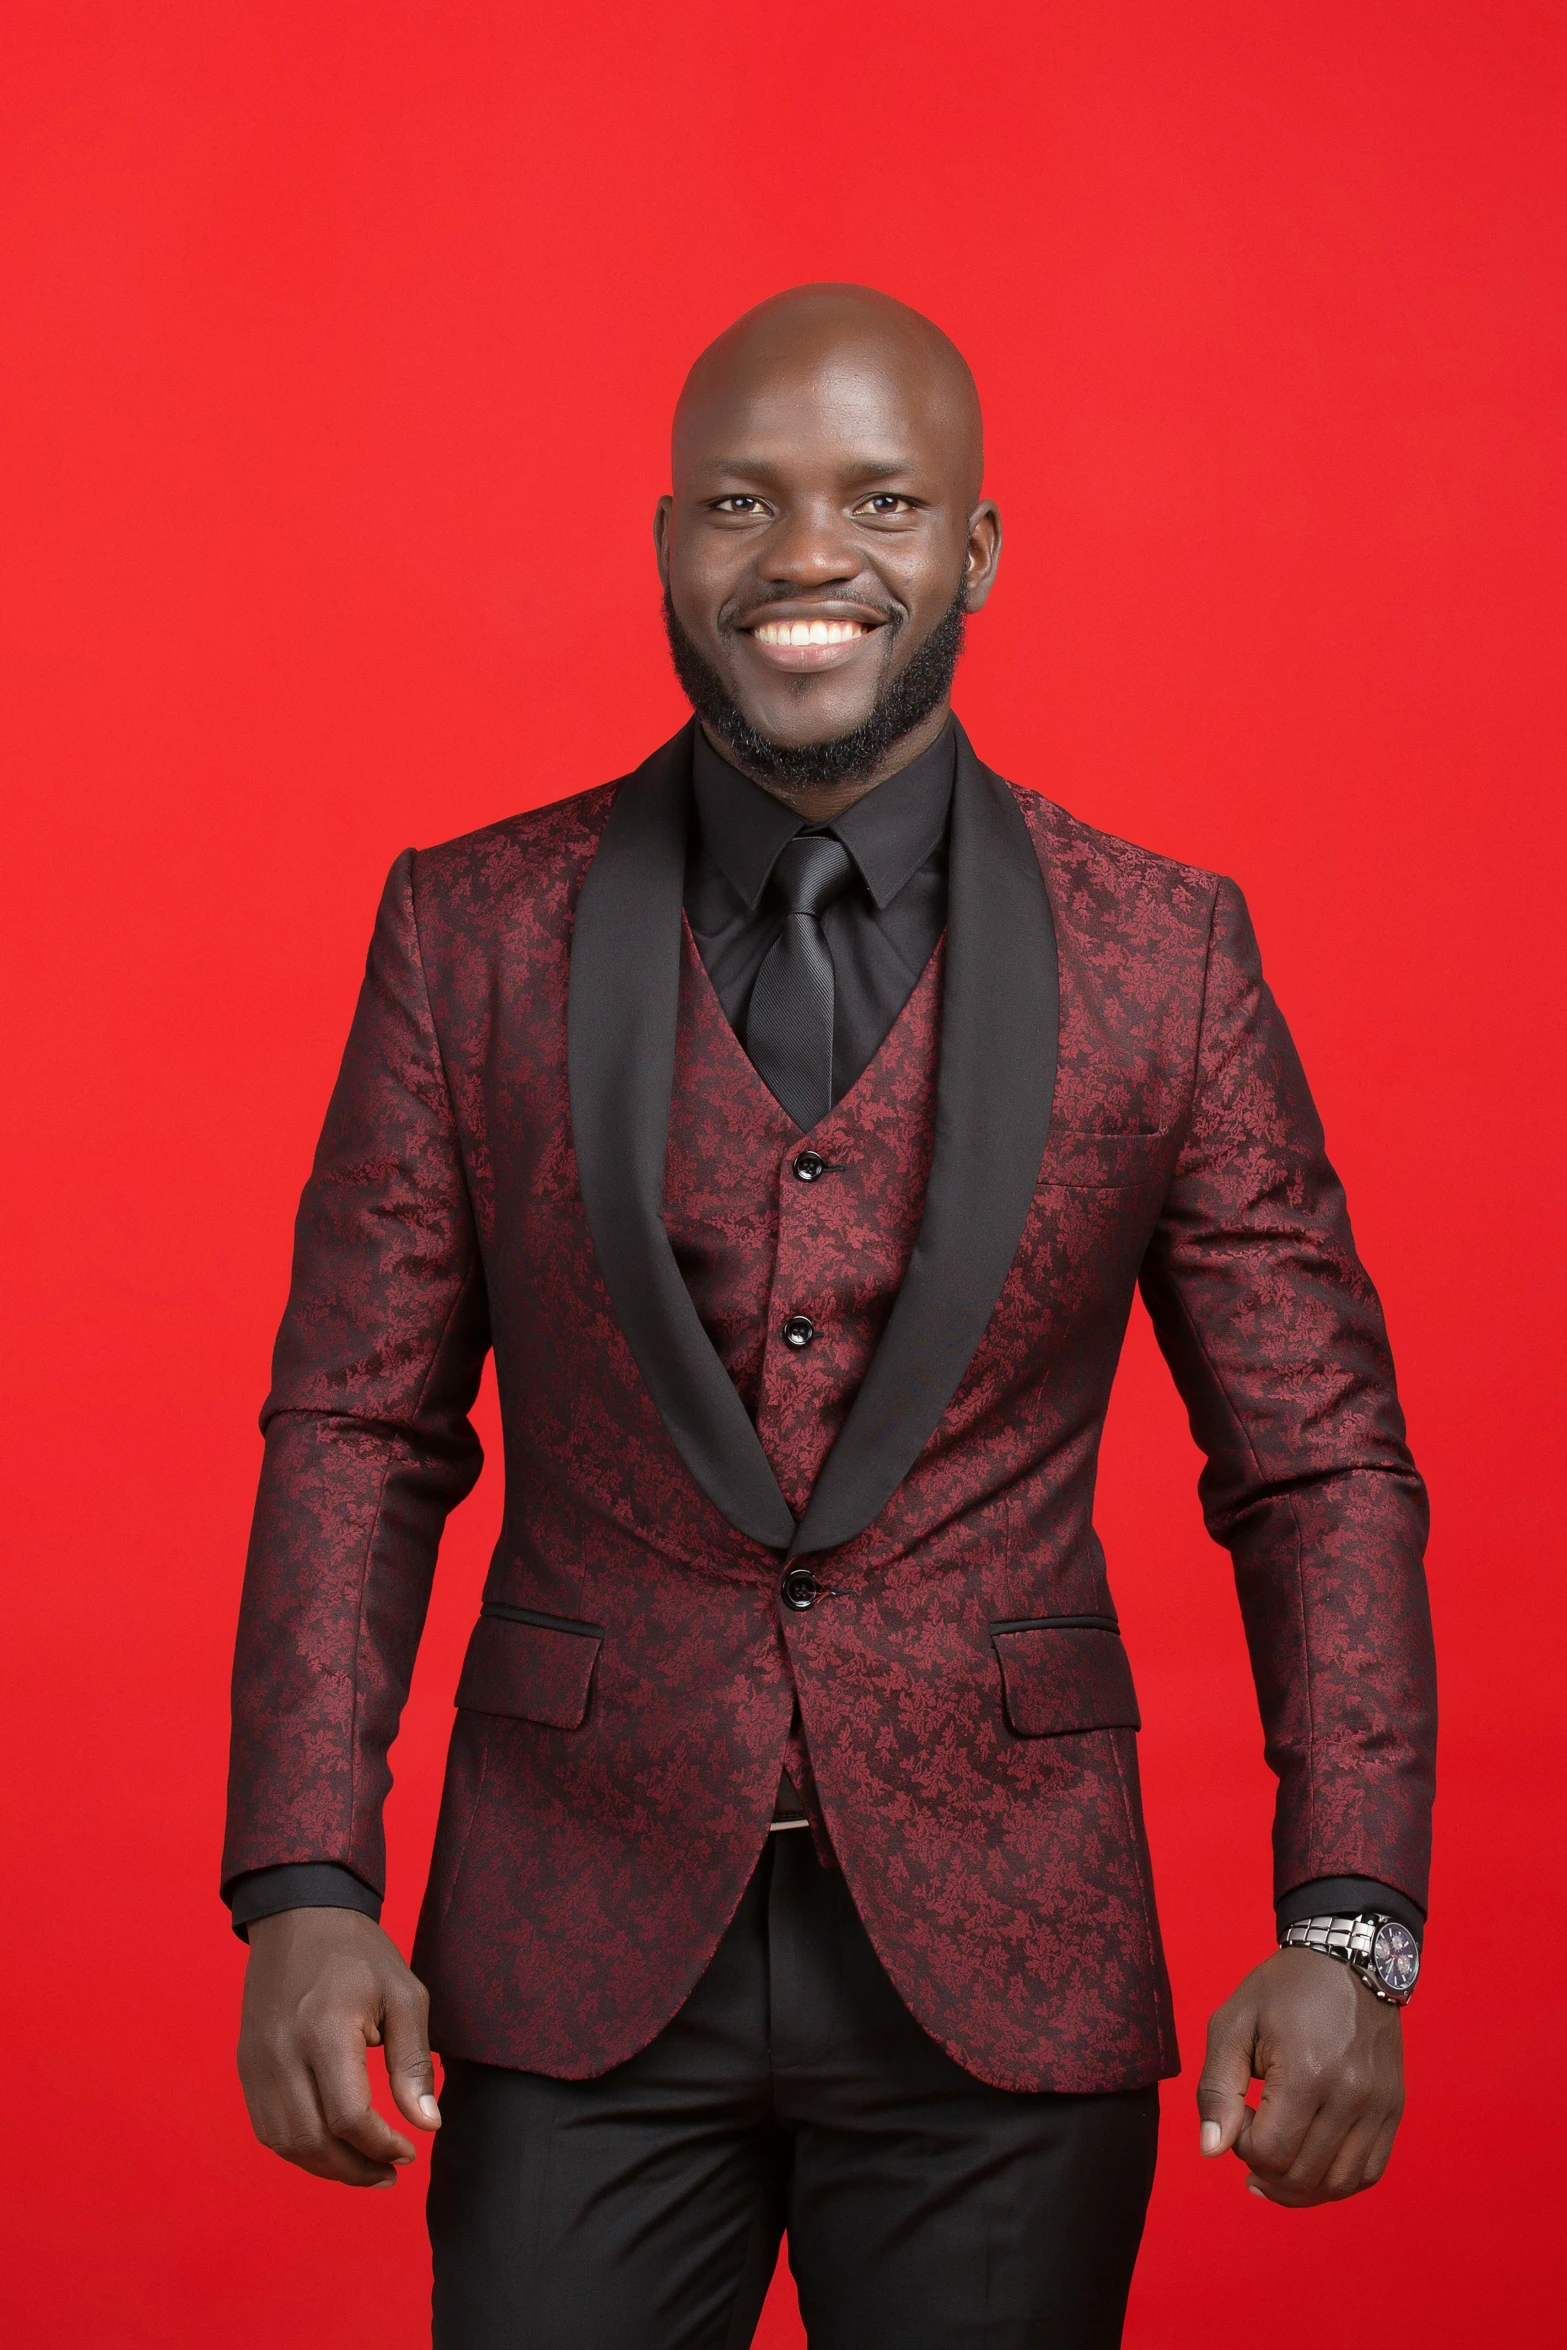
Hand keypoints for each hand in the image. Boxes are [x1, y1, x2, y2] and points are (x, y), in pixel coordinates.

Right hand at [238, 1906, 439, 2186]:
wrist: (299, 1916)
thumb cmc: (359, 1954)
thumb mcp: (403, 1995)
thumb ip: (414, 2062)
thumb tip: (427, 2125)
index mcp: (325, 2030)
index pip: (349, 2116)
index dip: (381, 2147)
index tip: (409, 2151)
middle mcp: (282, 2051)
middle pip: (312, 2141)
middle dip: (354, 2169)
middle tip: (389, 2174)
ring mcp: (256, 2061)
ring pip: (284, 2142)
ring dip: (324, 2167)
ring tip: (363, 2168)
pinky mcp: (246, 2064)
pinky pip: (266, 2125)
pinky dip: (298, 2147)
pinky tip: (330, 2146)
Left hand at [1197, 1947, 1404, 2204]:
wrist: (1348, 1958)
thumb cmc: (1282, 1990)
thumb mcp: (1233, 2024)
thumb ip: (1216, 2089)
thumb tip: (1211, 2150)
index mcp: (1306, 2072)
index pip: (1269, 2153)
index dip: (1241, 2145)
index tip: (1239, 2111)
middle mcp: (1350, 2095)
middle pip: (1303, 2176)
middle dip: (1266, 2168)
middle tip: (1254, 2132)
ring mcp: (1379, 2105)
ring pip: (1339, 2184)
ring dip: (1301, 2187)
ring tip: (1278, 2164)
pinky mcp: (1394, 2108)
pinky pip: (1370, 2172)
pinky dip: (1338, 2181)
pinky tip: (1312, 2164)